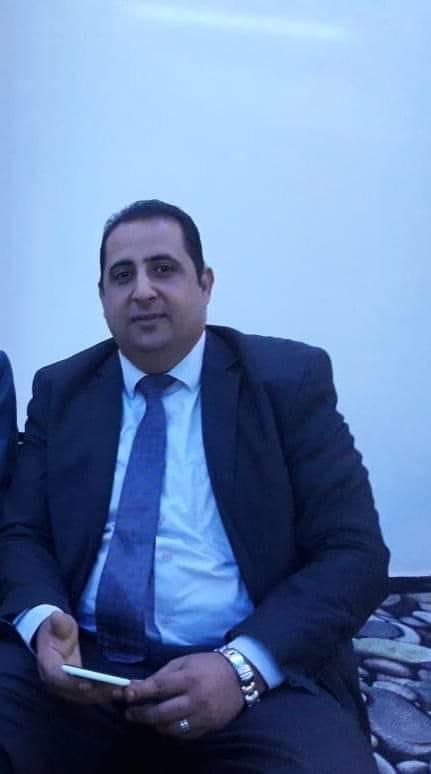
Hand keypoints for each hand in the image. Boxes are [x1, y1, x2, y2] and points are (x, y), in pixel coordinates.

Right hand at [36, 610, 124, 704]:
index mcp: (48, 665)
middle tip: (116, 689)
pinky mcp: (78, 688)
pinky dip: (106, 694)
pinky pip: (92, 694)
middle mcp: (56, 682)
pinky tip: (123, 691)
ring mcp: (67, 688)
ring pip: (86, 697)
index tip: (88, 683)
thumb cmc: (57, 629)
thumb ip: (59, 623)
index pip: (57, 678)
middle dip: (96, 692)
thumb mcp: (57, 623)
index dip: (71, 683)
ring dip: (104, 695)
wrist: (54, 638)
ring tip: (124, 691)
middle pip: (75, 692)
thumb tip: (56, 617)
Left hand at [124, 652, 264, 738]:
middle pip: (161, 713)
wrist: (240, 677)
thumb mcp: (185, 661)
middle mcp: (195, 699)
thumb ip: (162, 674)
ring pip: (170, 729)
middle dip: (141, 714)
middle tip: (130, 713)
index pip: (159, 687)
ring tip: (148, 718)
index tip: (126, 694)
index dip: (140, 692)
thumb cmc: (208, 665)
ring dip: (155, 725)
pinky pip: (184, 736)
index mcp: (189, 678)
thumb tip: (138, 685)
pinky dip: (171, 731)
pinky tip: (166, 724)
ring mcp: (202, 716)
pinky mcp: (208, 728)